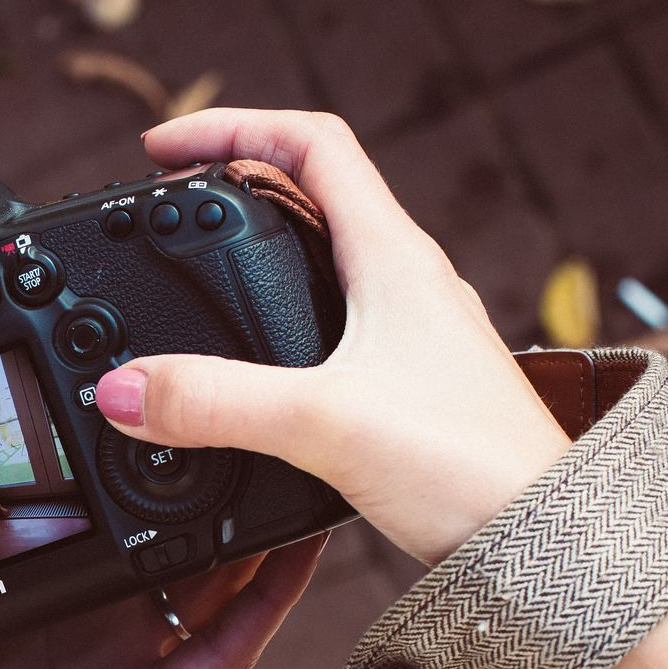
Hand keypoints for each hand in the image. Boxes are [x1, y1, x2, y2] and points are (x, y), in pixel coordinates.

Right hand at [91, 108, 573, 566]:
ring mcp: (411, 332)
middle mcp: (407, 282)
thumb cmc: (472, 468)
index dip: (231, 127)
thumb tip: (122, 388)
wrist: (545, 542)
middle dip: (230, 182)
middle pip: (311, 192)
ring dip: (254, 248)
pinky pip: (329, 323)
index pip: (311, 143)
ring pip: (322, 259)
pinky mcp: (406, 384)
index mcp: (395, 258)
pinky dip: (272, 320)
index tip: (162, 147)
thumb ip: (215, 402)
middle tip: (165, 201)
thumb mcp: (322, 424)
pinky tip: (245, 365)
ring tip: (192, 270)